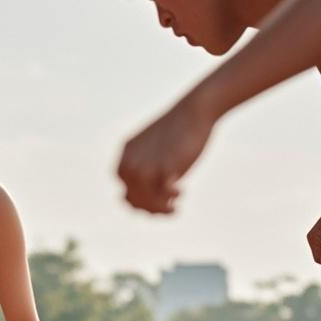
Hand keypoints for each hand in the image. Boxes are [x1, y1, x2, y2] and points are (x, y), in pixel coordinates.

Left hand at [117, 96, 214, 213]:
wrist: (195, 110)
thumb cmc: (178, 132)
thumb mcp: (155, 152)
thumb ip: (146, 174)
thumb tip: (141, 204)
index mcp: (125, 157)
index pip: (126, 191)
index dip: (140, 202)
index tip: (156, 204)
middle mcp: (130, 163)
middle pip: (135, 199)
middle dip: (152, 208)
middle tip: (169, 210)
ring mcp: (145, 166)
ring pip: (147, 200)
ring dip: (161, 209)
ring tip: (174, 209)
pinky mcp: (164, 168)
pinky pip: (162, 195)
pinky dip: (170, 199)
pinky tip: (181, 193)